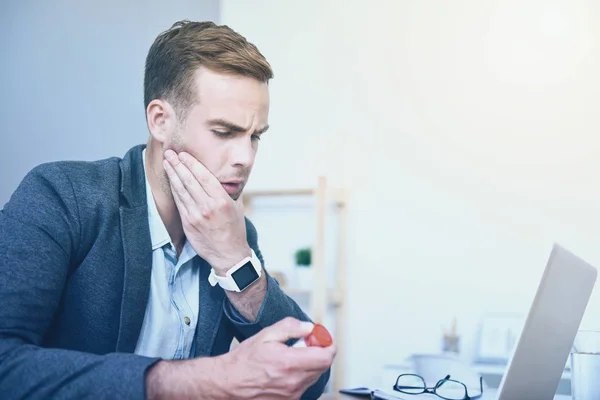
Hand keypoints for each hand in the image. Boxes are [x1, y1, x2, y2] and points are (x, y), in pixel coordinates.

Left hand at [163, 149, 249, 272]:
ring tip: (167, 163)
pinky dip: (174, 190)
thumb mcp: (237, 207)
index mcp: (222, 201)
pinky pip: (179, 203)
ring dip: (173, 175)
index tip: (184, 154)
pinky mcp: (188, 224)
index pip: (204, 177)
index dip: (192, 164)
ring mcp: (196, 216)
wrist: (229, 255)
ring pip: (181, 191)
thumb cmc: (235, 230)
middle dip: (178, 165)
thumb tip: (223, 176)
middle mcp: (208, 207)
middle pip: (189, 181)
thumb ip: (228, 191)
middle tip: (170, 153)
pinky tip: (171, 181)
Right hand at [217, 317, 336, 399]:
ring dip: (310, 364)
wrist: (229, 382)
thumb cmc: (244, 360)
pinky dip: (301, 374)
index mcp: (289, 363)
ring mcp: (292, 394)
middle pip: (322, 366)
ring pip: (314, 376)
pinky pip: (304, 385)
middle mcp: (293, 381)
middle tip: (305, 342)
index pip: (325, 357)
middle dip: (318, 351)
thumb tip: (308, 327)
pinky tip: (286, 368)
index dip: (328, 345)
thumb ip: (290, 328)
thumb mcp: (266, 335)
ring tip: (292, 356)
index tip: (321, 337)